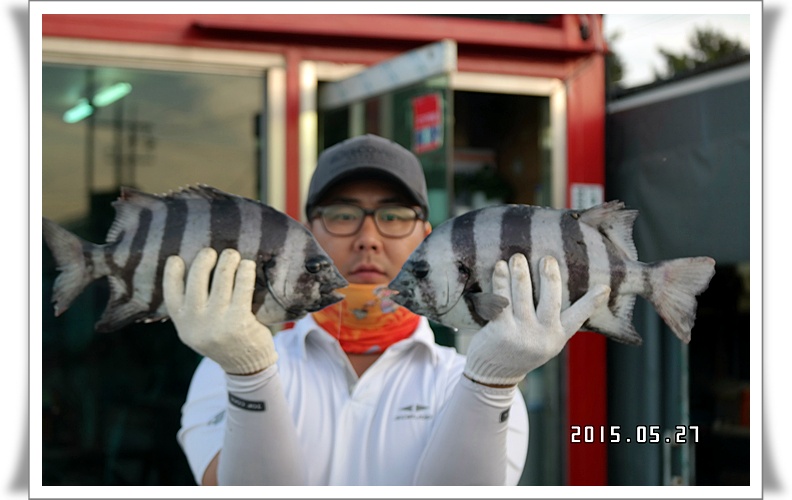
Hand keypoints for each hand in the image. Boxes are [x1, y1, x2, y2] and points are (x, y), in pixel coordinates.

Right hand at [163, 247, 276, 374]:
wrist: (246, 367)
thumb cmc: (222, 339)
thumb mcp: (197, 330)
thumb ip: (192, 309)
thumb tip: (193, 271)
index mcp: (183, 324)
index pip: (170, 292)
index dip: (172, 272)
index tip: (177, 258)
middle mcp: (197, 322)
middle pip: (196, 278)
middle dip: (205, 259)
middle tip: (213, 252)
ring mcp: (218, 321)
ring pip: (221, 277)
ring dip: (228, 260)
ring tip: (232, 255)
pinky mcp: (239, 320)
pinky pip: (242, 285)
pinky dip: (245, 270)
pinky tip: (247, 265)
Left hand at [463, 253, 609, 386]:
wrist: (493, 375)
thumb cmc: (520, 350)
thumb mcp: (543, 342)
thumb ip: (552, 321)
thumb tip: (557, 288)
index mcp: (557, 338)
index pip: (579, 318)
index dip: (592, 302)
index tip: (604, 287)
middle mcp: (542, 337)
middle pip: (550, 300)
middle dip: (549, 277)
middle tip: (547, 258)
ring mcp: (521, 335)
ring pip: (523, 295)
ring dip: (520, 272)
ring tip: (518, 257)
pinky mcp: (500, 331)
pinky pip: (501, 300)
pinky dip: (500, 281)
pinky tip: (499, 268)